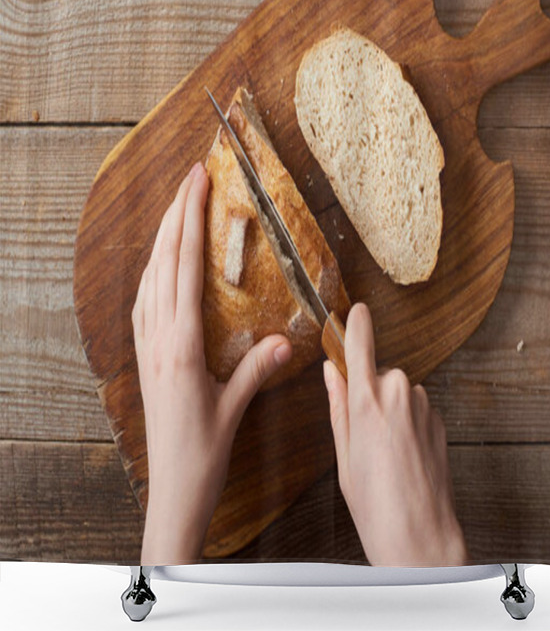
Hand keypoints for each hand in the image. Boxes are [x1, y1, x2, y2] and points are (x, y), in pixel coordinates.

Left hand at [133, 162, 292, 564]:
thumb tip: (289, 339)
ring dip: (164, 237)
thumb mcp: (235, 408)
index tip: (199, 184)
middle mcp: (158, 338)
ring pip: (150, 276)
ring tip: (180, 207)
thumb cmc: (203, 451)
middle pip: (163, 261)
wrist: (172, 488)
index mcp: (180, 345)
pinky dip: (156, 268)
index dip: (191, 222)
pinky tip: (164, 263)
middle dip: (176, 214)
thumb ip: (259, 369)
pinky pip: (146, 298)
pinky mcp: (146, 355)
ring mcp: (147, 345)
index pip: (185, 268)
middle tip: (192, 177)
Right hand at [322, 303, 468, 565]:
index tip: (356, 310)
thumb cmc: (375, 504)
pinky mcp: (439, 417)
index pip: (361, 345)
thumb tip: (332, 372)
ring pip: (399, 391)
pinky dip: (409, 421)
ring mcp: (423, 405)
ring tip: (387, 453)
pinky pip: (416, 407)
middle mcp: (398, 394)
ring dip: (392, 410)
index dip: (357, 324)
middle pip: (380, 374)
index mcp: (366, 402)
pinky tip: (405, 455)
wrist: (421, 535)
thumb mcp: (344, 455)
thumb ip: (338, 406)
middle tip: (365, 436)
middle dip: (371, 393)